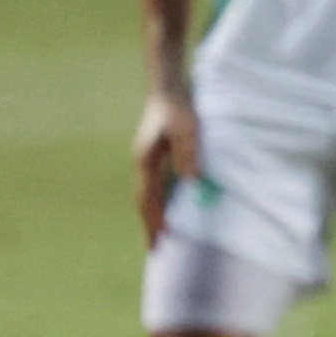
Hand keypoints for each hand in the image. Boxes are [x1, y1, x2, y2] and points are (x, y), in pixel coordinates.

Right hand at [134, 92, 202, 247]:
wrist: (168, 88)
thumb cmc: (178, 108)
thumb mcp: (186, 130)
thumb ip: (188, 154)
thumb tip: (192, 182)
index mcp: (146, 160)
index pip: (148, 198)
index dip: (153, 220)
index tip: (158, 240)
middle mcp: (143, 163)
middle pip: (144, 200)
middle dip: (149, 223)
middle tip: (154, 248)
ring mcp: (147, 160)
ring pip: (148, 193)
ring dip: (153, 213)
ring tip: (160, 234)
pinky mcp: (156, 155)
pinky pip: (156, 184)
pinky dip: (159, 200)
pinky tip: (167, 208)